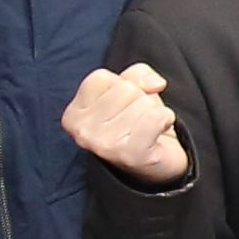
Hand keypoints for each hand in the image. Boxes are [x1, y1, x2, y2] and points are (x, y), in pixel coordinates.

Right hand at [62, 59, 188, 183]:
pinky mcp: (130, 154)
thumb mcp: (129, 89)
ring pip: (143, 102)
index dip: (121, 84)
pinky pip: (155, 117)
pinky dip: (165, 119)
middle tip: (137, 121)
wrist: (156, 164)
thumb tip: (155, 84)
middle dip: (139, 99)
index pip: (100, 77)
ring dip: (153, 112)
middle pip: (125, 89)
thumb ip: (136, 75)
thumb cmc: (137, 123)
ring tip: (146, 129)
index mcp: (73, 115)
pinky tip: (159, 131)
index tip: (123, 106)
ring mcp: (104, 145)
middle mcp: (82, 132)